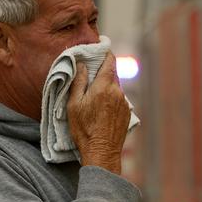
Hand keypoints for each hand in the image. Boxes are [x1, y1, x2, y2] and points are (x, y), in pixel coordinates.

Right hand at [67, 52, 130, 173]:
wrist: (102, 152)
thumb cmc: (84, 130)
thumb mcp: (74, 104)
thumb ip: (79, 81)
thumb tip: (82, 64)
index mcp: (104, 86)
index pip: (110, 61)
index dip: (105, 53)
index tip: (100, 49)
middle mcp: (118, 92)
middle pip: (112, 74)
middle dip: (102, 73)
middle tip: (90, 77)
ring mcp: (124, 103)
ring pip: (115, 87)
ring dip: (106, 88)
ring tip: (93, 98)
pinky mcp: (127, 113)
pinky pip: (119, 99)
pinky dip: (111, 99)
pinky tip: (101, 110)